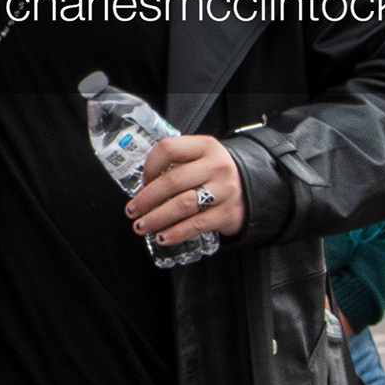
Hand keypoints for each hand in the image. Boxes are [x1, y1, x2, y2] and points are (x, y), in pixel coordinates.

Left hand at [126, 134, 243, 247]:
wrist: (252, 187)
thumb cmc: (214, 173)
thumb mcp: (200, 156)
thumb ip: (176, 163)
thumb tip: (143, 185)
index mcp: (205, 146)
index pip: (169, 149)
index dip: (150, 166)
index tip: (142, 181)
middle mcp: (216, 166)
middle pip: (173, 181)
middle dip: (147, 199)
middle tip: (133, 210)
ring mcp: (224, 190)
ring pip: (183, 204)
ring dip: (157, 218)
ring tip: (142, 226)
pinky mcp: (227, 213)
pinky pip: (197, 224)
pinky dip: (176, 233)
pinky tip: (163, 237)